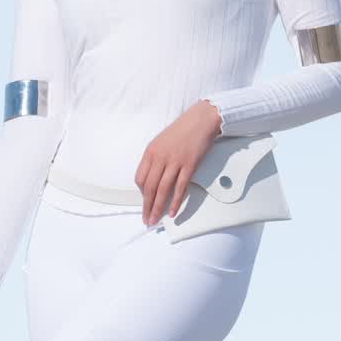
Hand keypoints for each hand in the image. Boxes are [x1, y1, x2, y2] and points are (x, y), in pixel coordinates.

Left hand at [135, 99, 222, 225]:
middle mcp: (160, 157)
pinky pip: (180, 188)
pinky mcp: (189, 165)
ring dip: (158, 208)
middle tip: (146, 219)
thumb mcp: (162, 142)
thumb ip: (156, 158)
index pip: (140, 178)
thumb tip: (153, 177)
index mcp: (151, 152)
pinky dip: (175, 202)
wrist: (201, 120)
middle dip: (146, 206)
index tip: (144, 201)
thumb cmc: (182, 130)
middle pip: (149, 187)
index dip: (141, 193)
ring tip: (155, 220)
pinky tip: (172, 211)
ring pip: (163, 190)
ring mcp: (175, 162)